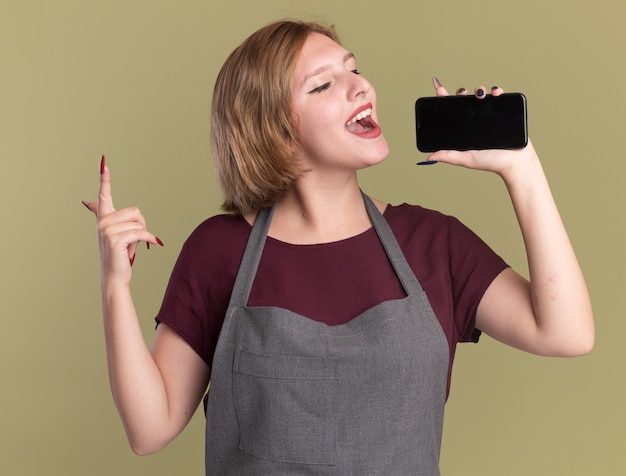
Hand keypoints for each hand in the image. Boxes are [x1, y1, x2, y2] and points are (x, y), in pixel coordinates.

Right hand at [82, 155, 161, 282]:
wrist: (115, 275)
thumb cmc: (118, 254)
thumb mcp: (114, 232)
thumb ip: (105, 215)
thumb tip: (87, 202)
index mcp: (103, 217)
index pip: (103, 194)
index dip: (104, 178)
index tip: (103, 161)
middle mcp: (102, 221)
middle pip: (136, 212)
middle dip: (142, 225)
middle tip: (135, 240)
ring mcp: (107, 230)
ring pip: (139, 223)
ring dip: (143, 235)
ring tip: (131, 247)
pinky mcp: (116, 239)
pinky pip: (141, 232)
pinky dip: (148, 239)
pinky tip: (147, 247)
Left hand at [424, 77, 538, 175]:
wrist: (514, 162)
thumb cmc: (490, 162)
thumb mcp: (466, 159)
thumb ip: (449, 156)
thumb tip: (430, 156)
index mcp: (464, 129)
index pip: (452, 111)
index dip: (444, 99)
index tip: (438, 89)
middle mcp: (475, 120)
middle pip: (465, 100)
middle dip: (461, 92)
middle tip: (461, 93)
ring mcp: (489, 115)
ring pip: (481, 95)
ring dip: (479, 89)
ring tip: (479, 94)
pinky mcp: (504, 112)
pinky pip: (499, 96)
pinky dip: (496, 90)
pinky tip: (494, 92)